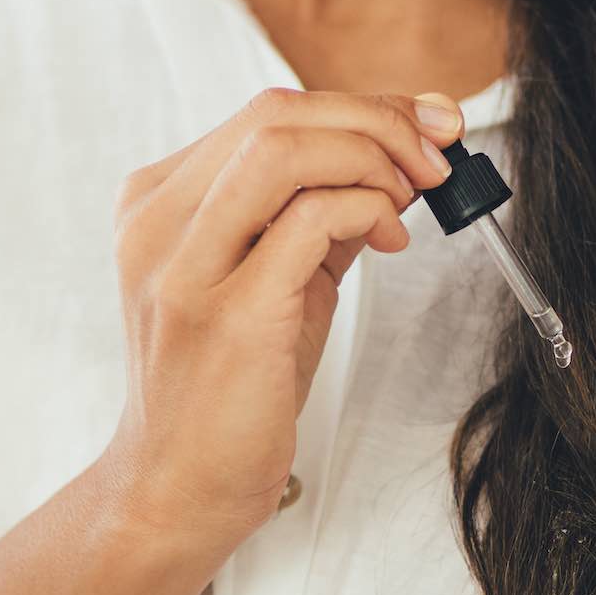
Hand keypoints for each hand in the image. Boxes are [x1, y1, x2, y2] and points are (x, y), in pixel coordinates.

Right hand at [102, 87, 462, 538]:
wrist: (176, 487)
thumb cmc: (227, 386)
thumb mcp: (275, 279)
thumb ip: (321, 214)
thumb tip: (401, 155)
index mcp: (160, 202)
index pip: (267, 115)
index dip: (361, 106)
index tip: (428, 124)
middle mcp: (158, 221)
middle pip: (275, 115)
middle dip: (376, 120)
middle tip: (437, 156)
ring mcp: (184, 264)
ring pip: (283, 147)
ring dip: (372, 156)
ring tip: (413, 194)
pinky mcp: (227, 311)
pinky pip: (309, 218)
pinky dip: (368, 207)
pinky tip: (391, 236)